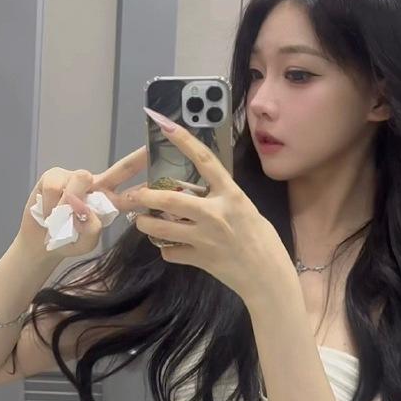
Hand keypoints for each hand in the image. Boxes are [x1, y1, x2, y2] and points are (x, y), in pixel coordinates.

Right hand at [17, 145, 148, 261]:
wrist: (39, 243)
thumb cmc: (68, 241)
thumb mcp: (85, 242)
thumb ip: (90, 228)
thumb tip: (83, 204)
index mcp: (110, 203)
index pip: (136, 191)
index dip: (151, 182)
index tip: (170, 173)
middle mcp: (98, 186)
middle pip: (122, 168)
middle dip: (138, 159)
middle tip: (151, 150)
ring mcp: (76, 178)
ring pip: (80, 181)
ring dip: (69, 205)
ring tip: (60, 220)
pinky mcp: (55, 175)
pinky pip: (57, 187)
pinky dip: (51, 205)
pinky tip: (48, 213)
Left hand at [104, 117, 293, 302]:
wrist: (268, 277)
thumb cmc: (262, 240)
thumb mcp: (245, 209)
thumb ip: (222, 199)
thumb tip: (198, 191)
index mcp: (231, 195)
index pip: (204, 160)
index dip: (183, 140)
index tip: (163, 123)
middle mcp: (216, 213)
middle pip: (169, 199)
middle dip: (144, 196)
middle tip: (132, 195)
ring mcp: (205, 238)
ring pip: (160, 227)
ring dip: (146, 223)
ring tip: (142, 221)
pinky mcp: (199, 259)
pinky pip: (170, 252)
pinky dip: (166, 249)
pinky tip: (171, 247)